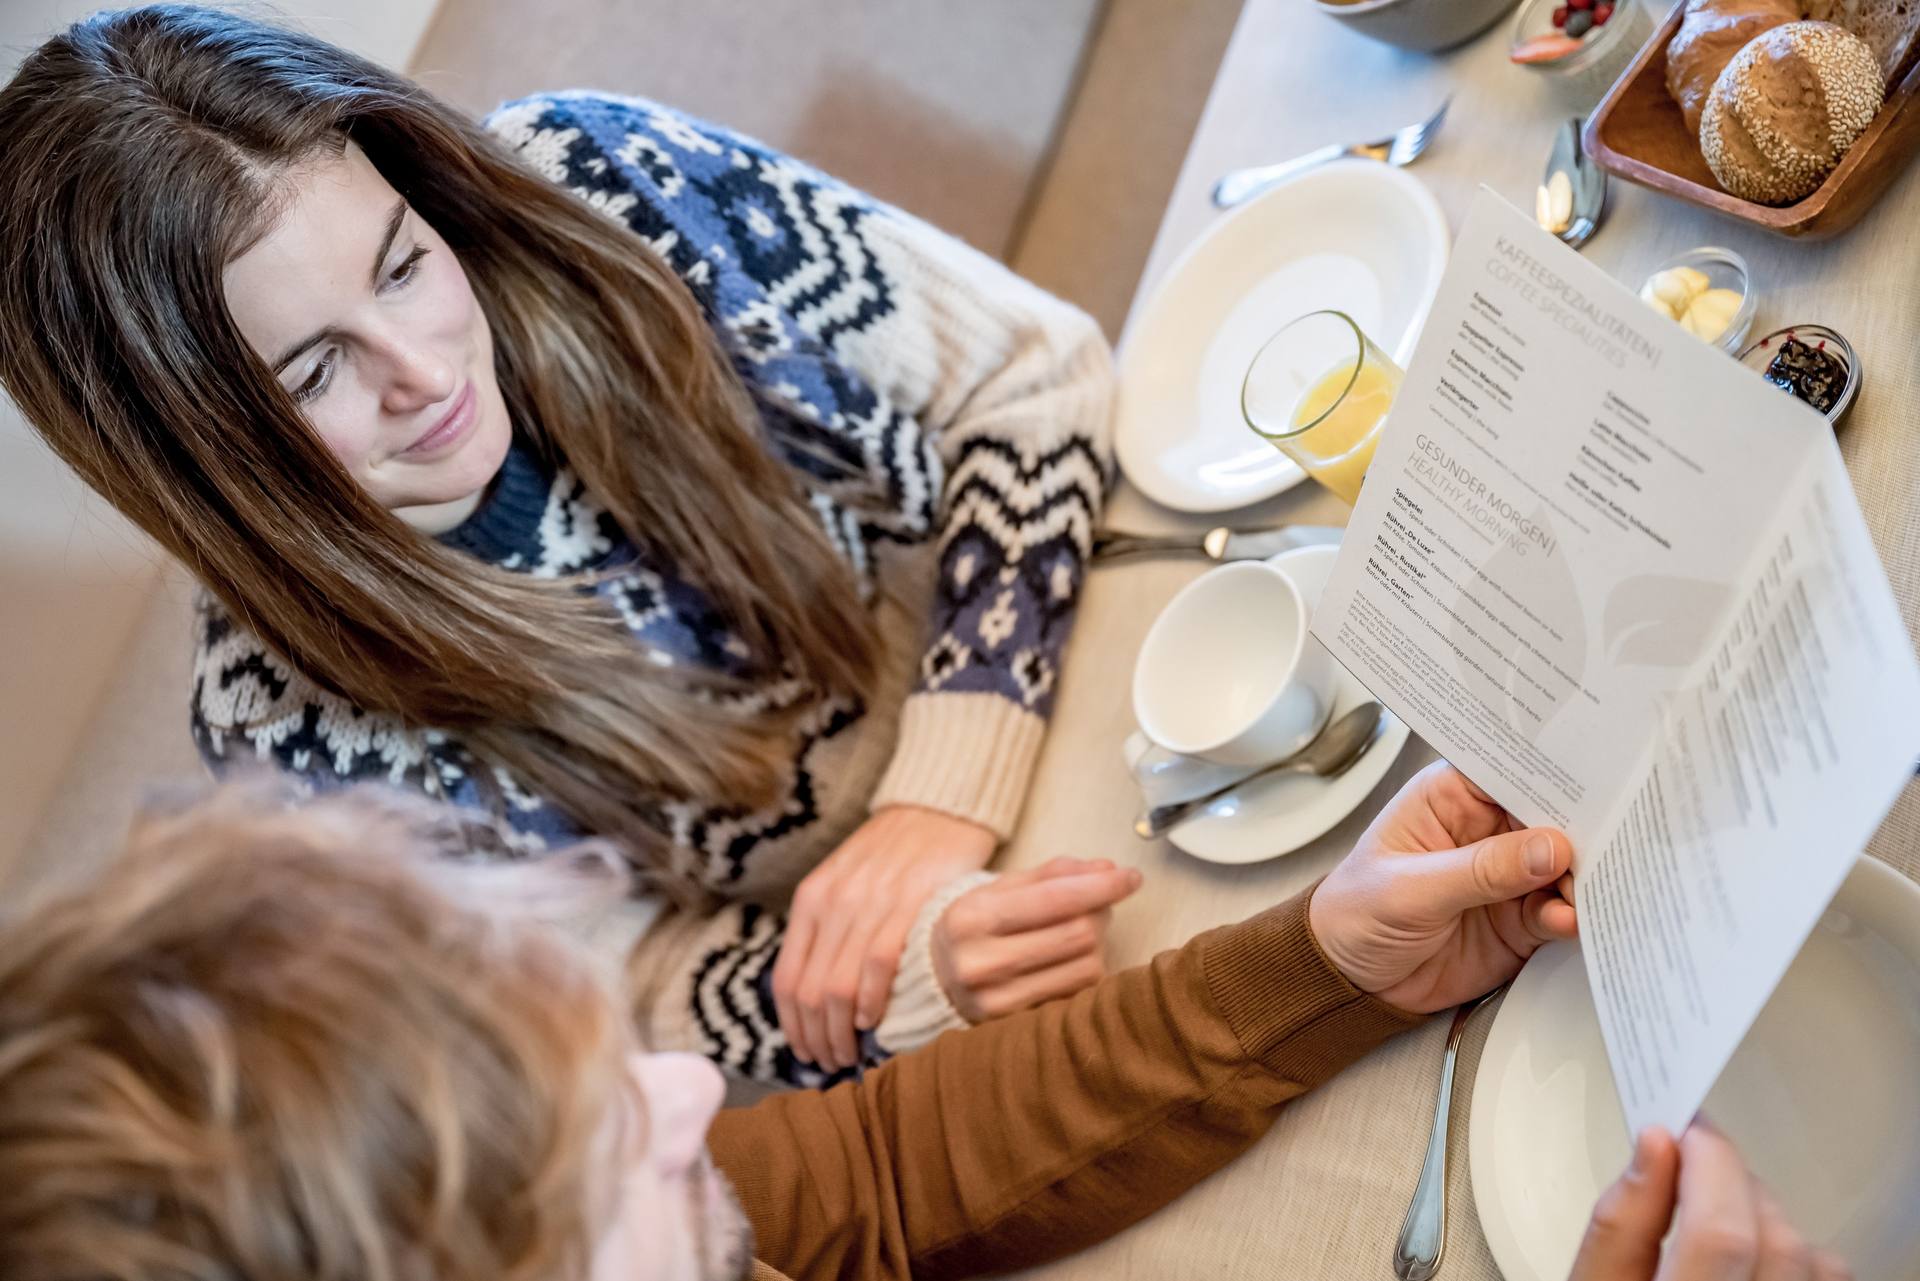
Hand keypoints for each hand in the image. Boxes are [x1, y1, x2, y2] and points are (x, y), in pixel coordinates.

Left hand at [774, 806, 996, 1070]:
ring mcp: (868, 902)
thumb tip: (819, 996)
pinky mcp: (908, 902)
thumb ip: (829, 929)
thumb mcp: (845, 884)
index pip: (786, 980)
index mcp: (811, 900)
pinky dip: (874, 1001)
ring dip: (843, 1032)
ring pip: (839, 987)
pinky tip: (876, 1021)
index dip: (793, 1028)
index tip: (807, 1054)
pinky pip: (878, 964)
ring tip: (853, 1055)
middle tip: (832, 1064)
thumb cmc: (893, 853)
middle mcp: (832, 902)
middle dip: (817, 1040)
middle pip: (810, 992)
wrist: (936, 806)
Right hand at [933, 857, 1143, 1021]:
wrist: (937, 978)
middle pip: (1078, 934)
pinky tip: (1071, 959)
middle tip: (1101, 902)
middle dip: (1101, 911)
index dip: (1102, 886)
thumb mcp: (1001, 888)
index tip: (1131, 876)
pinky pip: (1079, 994)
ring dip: (1099, 943)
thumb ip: (1054, 875)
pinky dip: (1087, 971)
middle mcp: (980, 963)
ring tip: (1084, 931)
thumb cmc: (978, 925)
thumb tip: (1107, 869)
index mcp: (973, 917)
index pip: (1055, 899)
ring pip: (1086, 966)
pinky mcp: (1016, 1026)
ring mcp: (997, 1001)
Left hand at [1309, 761, 1576, 1012]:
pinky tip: (1573, 920)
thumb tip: (1550, 848)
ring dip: (1584, 877)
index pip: (1512, 772)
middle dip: (1583, 828)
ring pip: (1564, 867)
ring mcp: (1508, 877)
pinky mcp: (1520, 920)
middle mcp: (1488, 830)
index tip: (1596, 780)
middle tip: (1615, 840)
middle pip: (1551, 818)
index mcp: (1453, 797)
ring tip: (1593, 888)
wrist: (1349, 981)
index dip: (1553, 773)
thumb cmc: (1355, 914)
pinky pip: (1558, 912)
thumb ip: (1480, 870)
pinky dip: (1572, 916)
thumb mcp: (1409, 889)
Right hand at [1570, 1123, 1850, 1279]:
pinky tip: (1756, 1252)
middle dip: (1731, 1180)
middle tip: (1690, 1158)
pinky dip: (1798, 1254)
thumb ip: (1617, 1222)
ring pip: (1813, 1259)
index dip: (1707, 1164)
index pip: (1718, 1234)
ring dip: (1767, 1214)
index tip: (1685, 1128)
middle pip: (1773, 1240)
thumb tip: (1654, 1146)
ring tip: (1717, 1207)